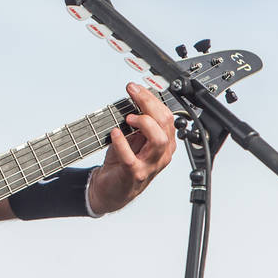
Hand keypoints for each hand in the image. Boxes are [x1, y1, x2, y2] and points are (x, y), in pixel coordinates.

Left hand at [88, 82, 176, 214]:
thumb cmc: (122, 163)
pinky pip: (131, 157)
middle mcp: (161, 154)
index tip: (136, 88)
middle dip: (149, 103)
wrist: (111, 190)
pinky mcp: (134, 174)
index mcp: (164, 143)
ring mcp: (149, 165)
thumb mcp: (133, 139)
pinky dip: (122, 142)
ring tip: (129, 117)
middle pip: (165, 124)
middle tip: (133, 93)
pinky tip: (115, 133)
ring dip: (144, 123)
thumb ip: (137, 123)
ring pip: (159, 140)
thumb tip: (134, 98)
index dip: (151, 99)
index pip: (166, 116)